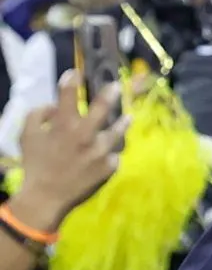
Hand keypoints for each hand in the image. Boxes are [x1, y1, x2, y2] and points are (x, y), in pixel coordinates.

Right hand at [13, 72, 124, 229]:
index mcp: (63, 126)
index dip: (71, 81)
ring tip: (127, 117)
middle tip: (115, 86)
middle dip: (109, 94)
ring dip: (122, 123)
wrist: (46, 197)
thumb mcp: (27, 137)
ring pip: (117, 132)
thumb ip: (36, 116)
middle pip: (102, 108)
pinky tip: (106, 154)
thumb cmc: (36, 165)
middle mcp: (84, 136)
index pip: (68, 96)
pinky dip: (109, 154)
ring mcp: (99, 151)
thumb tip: (53, 106)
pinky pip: (114, 155)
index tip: (75, 72)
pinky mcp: (109, 166)